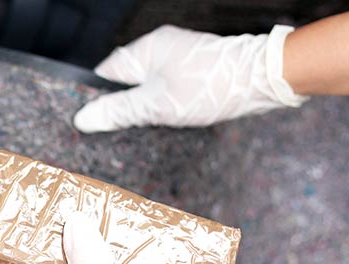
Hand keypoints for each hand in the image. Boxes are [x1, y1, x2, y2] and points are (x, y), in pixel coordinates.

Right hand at [74, 25, 307, 132]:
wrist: (264, 79)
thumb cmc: (212, 87)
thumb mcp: (158, 105)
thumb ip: (119, 111)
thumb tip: (84, 118)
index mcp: (146, 49)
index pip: (107, 74)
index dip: (100, 99)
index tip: (97, 121)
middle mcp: (161, 48)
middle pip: (128, 81)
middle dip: (125, 105)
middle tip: (126, 130)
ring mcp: (180, 57)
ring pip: (150, 86)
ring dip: (149, 107)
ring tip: (153, 125)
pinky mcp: (196, 69)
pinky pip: (169, 88)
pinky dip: (167, 104)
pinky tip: (173, 119)